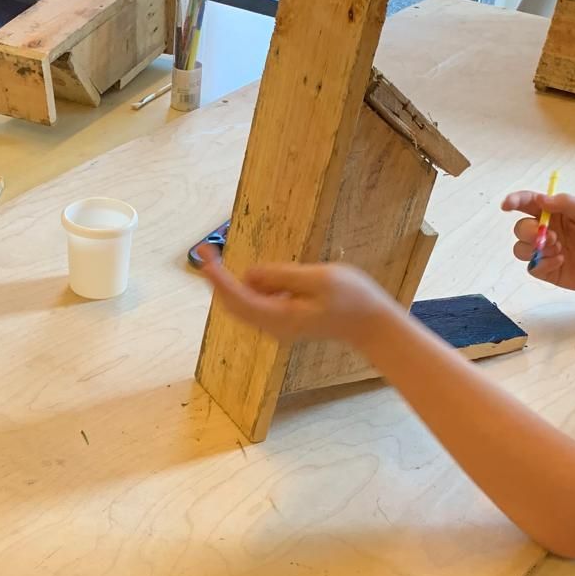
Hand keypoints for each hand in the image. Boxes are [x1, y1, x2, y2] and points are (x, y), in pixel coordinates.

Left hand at [197, 245, 389, 345]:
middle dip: (217, 279)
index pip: (237, 298)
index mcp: (280, 317)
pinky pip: (258, 303)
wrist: (372, 324)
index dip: (217, 277)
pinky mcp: (284, 321)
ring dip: (236, 283)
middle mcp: (273, 326)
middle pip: (232, 304)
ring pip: (244, 303)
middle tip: (206, 249)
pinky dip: (254, 287)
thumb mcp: (319, 279)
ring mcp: (277, 325)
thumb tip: (250, 274)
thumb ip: (282, 276)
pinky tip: (275, 275)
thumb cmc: (352, 299)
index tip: (203, 256)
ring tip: (245, 260)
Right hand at [503, 191, 574, 290]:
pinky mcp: (546, 270)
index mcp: (553, 212)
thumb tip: (540, 199)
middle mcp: (545, 231)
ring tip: (559, 249)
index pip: (526, 203)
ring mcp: (544, 251)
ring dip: (535, 249)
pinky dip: (543, 264)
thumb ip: (564, 203)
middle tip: (551, 237)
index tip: (505, 206)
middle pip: (520, 228)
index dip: (513, 202)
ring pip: (520, 249)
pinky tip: (561, 261)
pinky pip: (531, 267)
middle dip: (529, 232)